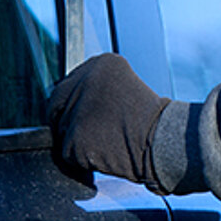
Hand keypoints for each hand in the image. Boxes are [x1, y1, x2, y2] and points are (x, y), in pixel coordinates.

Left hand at [47, 53, 169, 190]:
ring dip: (78, 140)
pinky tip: (104, 151)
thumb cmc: (149, 121)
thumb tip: (71, 104)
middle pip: (57, 106)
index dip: (74, 104)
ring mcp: (78, 107)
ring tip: (107, 140)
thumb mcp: (124, 89)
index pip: (67, 85)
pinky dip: (82, 158)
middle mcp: (85, 78)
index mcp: (101, 62)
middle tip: (94, 133)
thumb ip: (97, 90)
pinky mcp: (75, 135)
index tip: (89, 116)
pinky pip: (68, 152)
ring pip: (63, 130)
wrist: (162, 140)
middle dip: (70, 122)